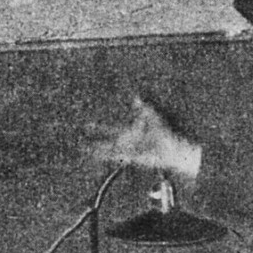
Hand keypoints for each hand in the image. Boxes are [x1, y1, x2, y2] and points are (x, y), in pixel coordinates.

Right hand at [86, 97, 201, 177]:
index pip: (110, 129)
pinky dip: (109, 155)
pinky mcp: (133, 157)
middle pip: (107, 139)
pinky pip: (119, 156)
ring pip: (109, 149)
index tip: (87, 125)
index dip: (99, 128)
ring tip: (84, 148)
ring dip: (98, 149)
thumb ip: (143, 106)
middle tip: (82, 136)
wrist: (171, 146)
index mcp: (129, 132)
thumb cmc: (163, 131)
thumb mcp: (152, 115)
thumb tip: (136, 95)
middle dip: (96, 137)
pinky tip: (101, 156)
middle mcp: (126, 142)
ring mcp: (129, 150)